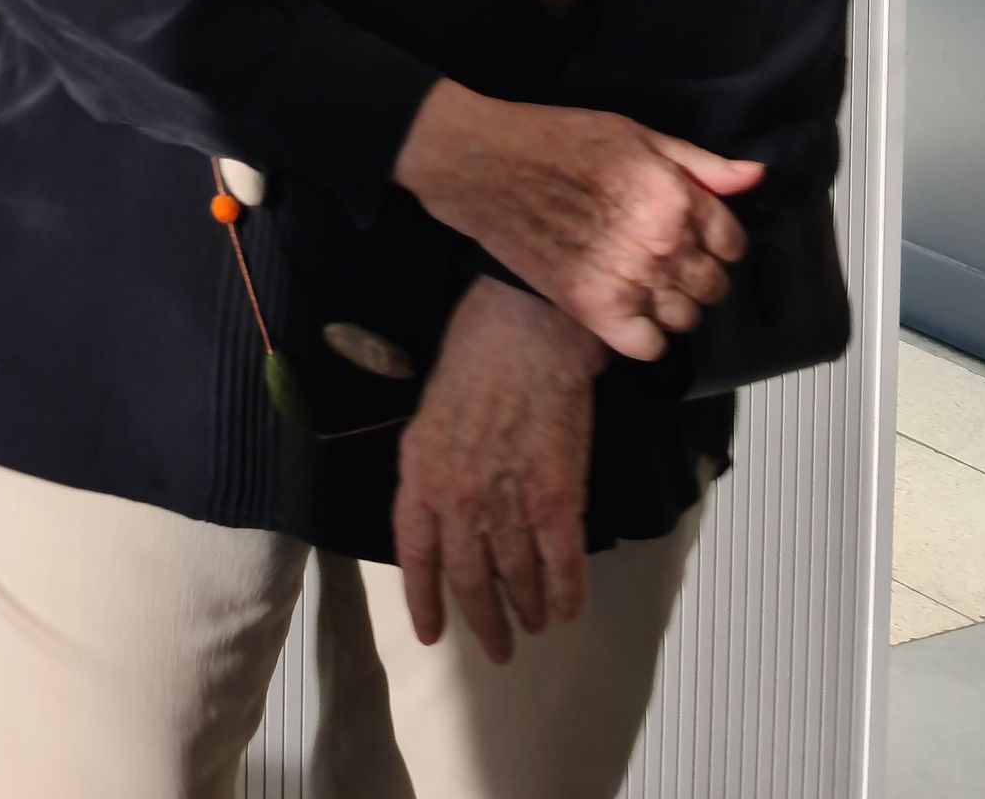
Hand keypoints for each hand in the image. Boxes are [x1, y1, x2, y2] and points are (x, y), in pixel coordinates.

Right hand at [390, 80, 760, 360]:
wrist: (482, 165)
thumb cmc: (552, 141)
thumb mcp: (633, 134)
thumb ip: (699, 163)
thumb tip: (753, 178)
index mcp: (675, 198)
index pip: (732, 244)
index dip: (715, 240)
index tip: (693, 237)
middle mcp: (661, 243)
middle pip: (713, 286)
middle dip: (695, 275)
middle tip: (661, 260)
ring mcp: (629, 280)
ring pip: (686, 320)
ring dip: (671, 307)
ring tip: (641, 286)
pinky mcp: (594, 308)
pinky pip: (649, 348)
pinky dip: (644, 337)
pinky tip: (626, 312)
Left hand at [395, 278, 606, 662]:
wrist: (523, 335)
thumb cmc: (472, 362)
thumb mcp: (426, 420)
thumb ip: (430, 474)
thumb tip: (442, 517)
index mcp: (419, 479)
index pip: (415, 558)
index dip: (424, 601)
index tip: (433, 633)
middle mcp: (458, 502)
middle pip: (469, 580)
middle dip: (485, 622)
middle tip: (498, 650)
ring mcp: (508, 505)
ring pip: (516, 579)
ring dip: (527, 610)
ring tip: (534, 626)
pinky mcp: (556, 501)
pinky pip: (562, 565)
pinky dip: (567, 593)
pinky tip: (569, 610)